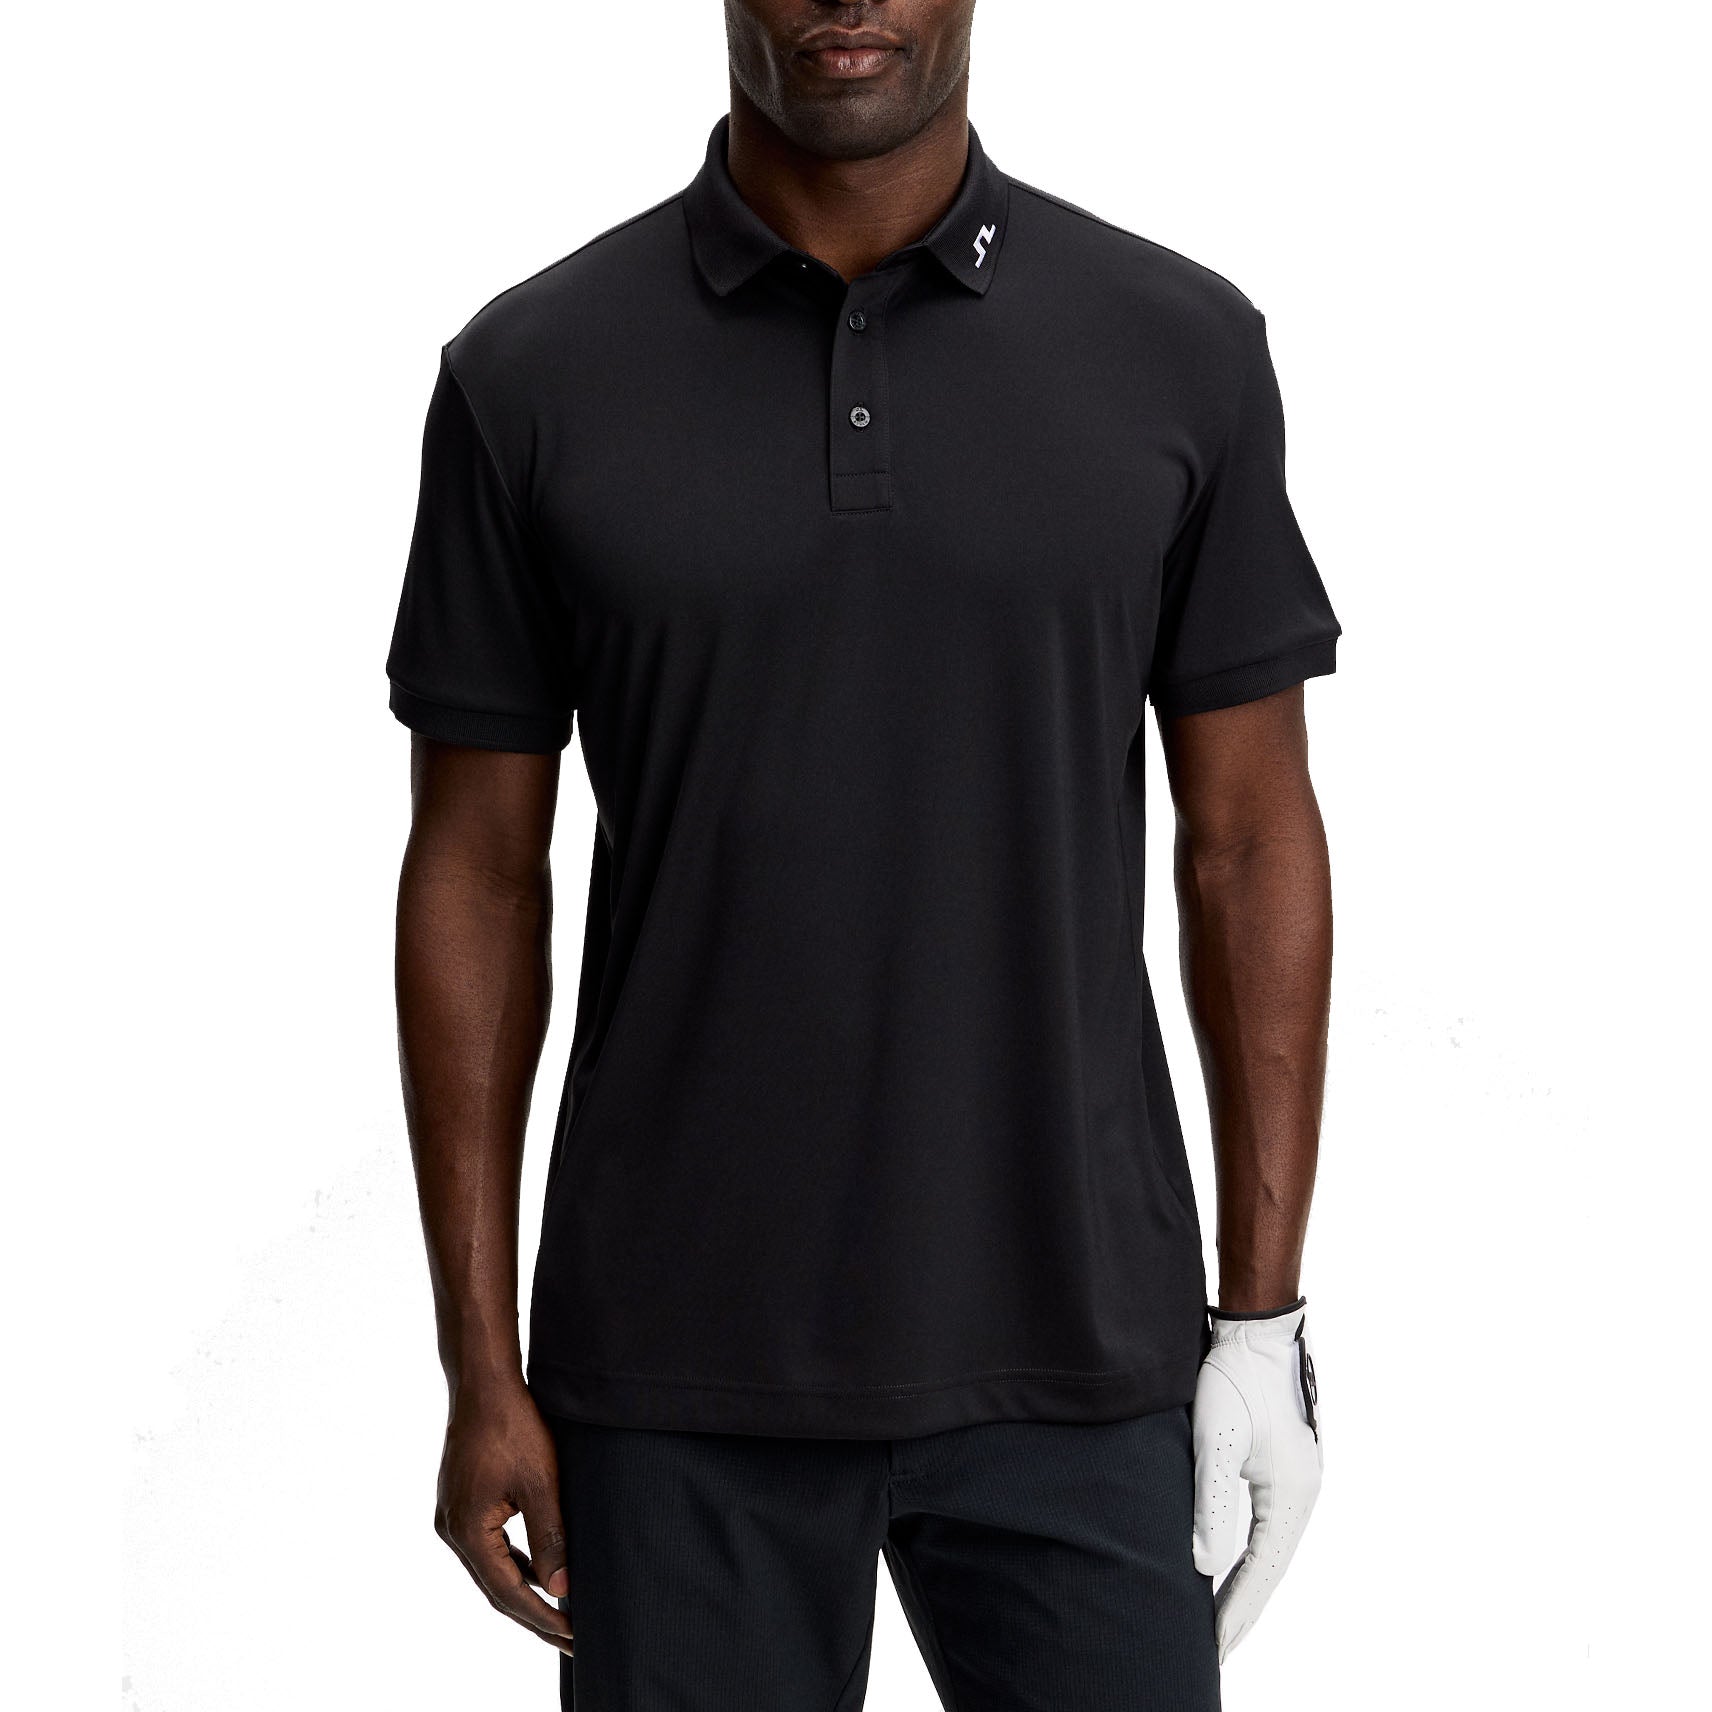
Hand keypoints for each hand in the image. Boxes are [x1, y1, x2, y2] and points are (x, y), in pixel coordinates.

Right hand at [433, 1380, 574, 1656]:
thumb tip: (561, 1588)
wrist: (484, 1384)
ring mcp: (454, 1517)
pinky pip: (490, 1546)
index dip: (541, 1618)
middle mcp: (453, 1531)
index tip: (573, 1637)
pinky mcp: (462, 1503)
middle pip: (496, 1588)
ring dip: (525, 1590)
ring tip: (560, 1612)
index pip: (507, 1593)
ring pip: (492, 1568)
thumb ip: (551, 1537)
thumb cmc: (513, 1426)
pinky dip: (515, 1562)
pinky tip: (539, 1570)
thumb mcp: (541, 1483)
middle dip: (535, 1614)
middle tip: (571, 1640)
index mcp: (467, 1532)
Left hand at [1191, 1297, 1322, 1660]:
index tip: (1214, 1648)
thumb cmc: (1235, 1378)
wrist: (1257, 1329)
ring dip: (1245, 1583)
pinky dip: (1248, 1554)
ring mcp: (1296, 1481)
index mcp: (1291, 1495)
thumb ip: (1211, 1503)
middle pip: (1270, 1567)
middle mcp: (1301, 1495)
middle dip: (1241, 1608)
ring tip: (1218, 1620)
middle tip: (1214, 1649)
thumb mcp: (1216, 1439)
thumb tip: (1204, 1565)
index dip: (1236, 1611)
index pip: (1261, 1570)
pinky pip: (1267, 1526)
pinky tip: (1228, 1565)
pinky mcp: (1283, 1467)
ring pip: (1269, 1548)